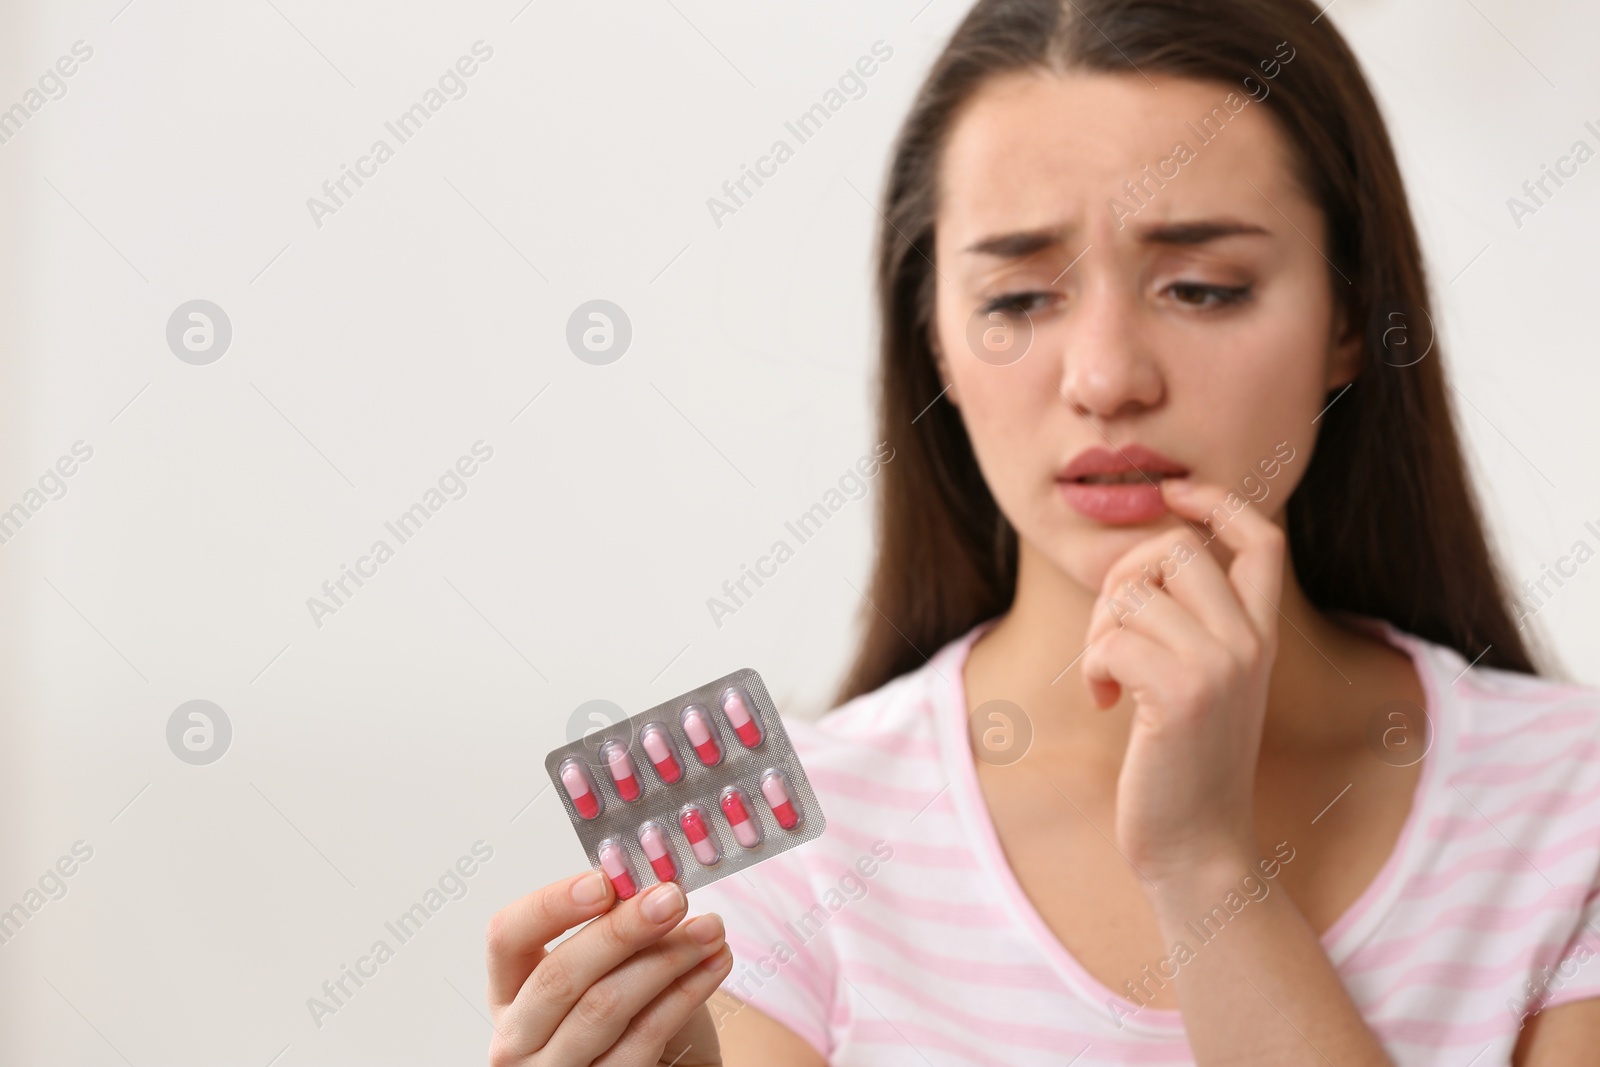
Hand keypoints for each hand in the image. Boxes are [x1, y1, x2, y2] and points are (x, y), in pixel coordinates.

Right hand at [485, 870, 733, 1065]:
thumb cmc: (633, 1017)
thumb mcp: (614, 968)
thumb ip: (619, 930)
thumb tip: (650, 886)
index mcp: (512, 990)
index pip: (507, 937)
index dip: (552, 905)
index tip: (605, 882)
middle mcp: (519, 1036)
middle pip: (560, 975)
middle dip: (622, 930)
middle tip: (671, 899)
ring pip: (603, 1007)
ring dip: (666, 959)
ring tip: (708, 929)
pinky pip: (644, 1037)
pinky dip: (685, 994)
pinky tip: (713, 964)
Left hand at [1080, 478, 1283, 885]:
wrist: (1198, 849)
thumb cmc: (1182, 767)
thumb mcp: (1201, 686)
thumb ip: (1191, 627)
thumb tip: (1139, 562)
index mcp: (1263, 637)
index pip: (1261, 538)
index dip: (1217, 501)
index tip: (1172, 493)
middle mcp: (1252, 643)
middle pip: (1177, 547)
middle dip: (1122, 578)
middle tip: (1110, 634)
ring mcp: (1222, 666)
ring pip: (1134, 590)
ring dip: (1099, 630)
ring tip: (1106, 675)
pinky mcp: (1183, 693)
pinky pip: (1112, 638)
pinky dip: (1091, 665)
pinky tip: (1102, 701)